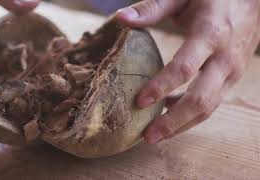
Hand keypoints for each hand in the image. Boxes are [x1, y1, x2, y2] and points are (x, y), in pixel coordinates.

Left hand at [116, 0, 259, 143]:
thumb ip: (153, 8)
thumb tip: (121, 19)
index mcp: (210, 34)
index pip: (184, 68)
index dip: (161, 87)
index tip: (139, 102)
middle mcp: (224, 58)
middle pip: (200, 100)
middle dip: (172, 122)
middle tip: (147, 136)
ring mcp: (232, 72)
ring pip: (208, 108)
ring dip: (181, 125)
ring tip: (155, 136)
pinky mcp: (232, 78)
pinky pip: (212, 103)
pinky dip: (190, 114)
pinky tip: (169, 115)